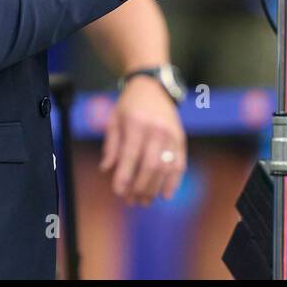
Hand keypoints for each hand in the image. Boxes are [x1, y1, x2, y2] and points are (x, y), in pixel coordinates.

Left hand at [103, 75, 186, 205]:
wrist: (153, 86)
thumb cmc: (129, 105)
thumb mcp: (114, 120)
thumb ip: (111, 146)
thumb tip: (106, 170)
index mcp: (136, 123)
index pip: (130, 155)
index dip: (124, 176)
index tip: (118, 192)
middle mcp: (156, 129)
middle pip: (150, 165)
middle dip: (140, 186)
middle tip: (131, 201)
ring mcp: (171, 133)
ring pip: (165, 168)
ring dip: (155, 188)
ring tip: (144, 200)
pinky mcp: (180, 138)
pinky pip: (179, 164)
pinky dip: (174, 182)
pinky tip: (165, 194)